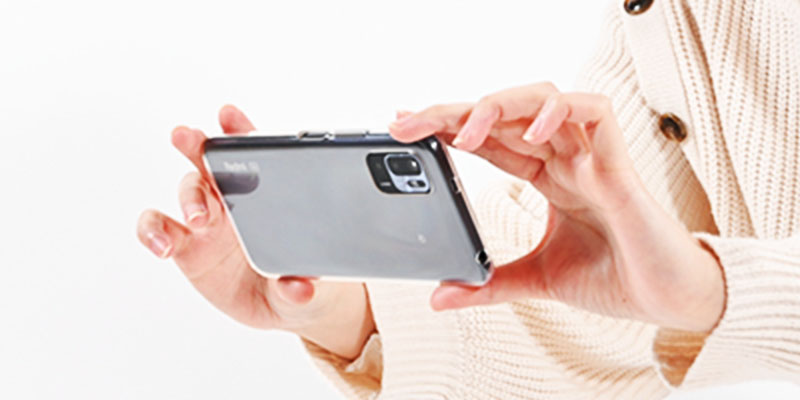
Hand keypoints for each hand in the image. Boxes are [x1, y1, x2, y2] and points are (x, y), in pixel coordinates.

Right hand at [136, 105, 373, 358]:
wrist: (279, 303)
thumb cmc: (296, 274)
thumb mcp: (306, 280)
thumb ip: (300, 283)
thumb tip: (299, 288)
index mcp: (267, 192)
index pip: (251, 153)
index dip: (238, 130)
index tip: (229, 115)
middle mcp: (232, 198)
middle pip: (210, 161)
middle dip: (199, 145)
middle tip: (190, 137)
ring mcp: (206, 220)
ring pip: (188, 190)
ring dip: (189, 195)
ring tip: (198, 217)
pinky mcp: (185, 246)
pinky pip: (159, 229)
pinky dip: (153, 232)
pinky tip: (161, 246)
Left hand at [389, 83, 725, 331]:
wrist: (668, 300)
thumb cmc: (616, 277)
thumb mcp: (537, 280)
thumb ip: (490, 284)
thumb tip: (439, 296)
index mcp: (546, 176)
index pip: (488, 138)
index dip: (447, 127)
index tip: (405, 127)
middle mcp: (564, 158)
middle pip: (504, 112)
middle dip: (452, 112)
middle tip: (407, 124)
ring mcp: (590, 155)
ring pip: (542, 98)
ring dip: (497, 106)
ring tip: (464, 131)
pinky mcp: (619, 163)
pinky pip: (594, 111)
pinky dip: (559, 113)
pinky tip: (530, 135)